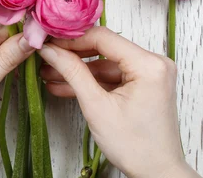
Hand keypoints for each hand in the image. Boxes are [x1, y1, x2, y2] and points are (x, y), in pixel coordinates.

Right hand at [38, 27, 199, 177]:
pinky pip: (114, 75)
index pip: (104, 38)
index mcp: (149, 65)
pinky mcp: (144, 83)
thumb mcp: (97, 107)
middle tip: (46, 57)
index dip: (72, 39)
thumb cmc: (135, 146)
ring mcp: (150, 73)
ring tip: (49, 74)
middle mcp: (154, 63)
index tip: (50, 42)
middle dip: (73, 55)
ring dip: (79, 70)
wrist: (156, 172)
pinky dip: (93, 80)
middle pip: (105, 48)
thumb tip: (51, 51)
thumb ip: (73, 73)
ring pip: (106, 63)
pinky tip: (66, 85)